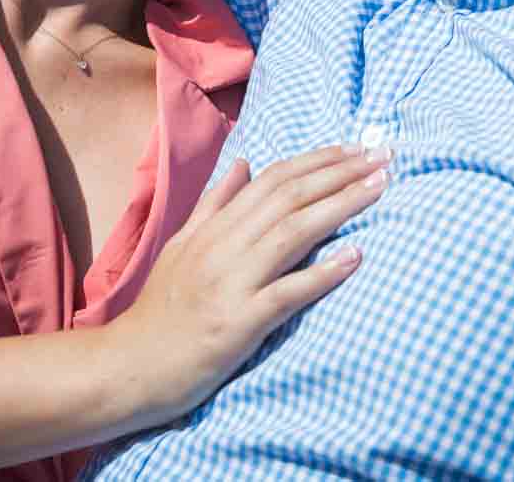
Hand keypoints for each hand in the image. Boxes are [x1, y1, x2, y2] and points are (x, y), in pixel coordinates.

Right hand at [101, 143, 388, 424]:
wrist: (129, 366)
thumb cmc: (160, 309)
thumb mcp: (181, 245)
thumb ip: (214, 204)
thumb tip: (245, 161)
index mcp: (213, 227)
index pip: (273, 179)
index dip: (317, 160)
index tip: (355, 148)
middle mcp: (222, 246)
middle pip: (289, 197)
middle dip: (341, 173)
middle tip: (383, 155)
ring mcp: (230, 283)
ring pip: (292, 233)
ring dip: (341, 206)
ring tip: (380, 188)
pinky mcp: (237, 323)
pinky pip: (286, 293)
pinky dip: (322, 273)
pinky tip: (355, 258)